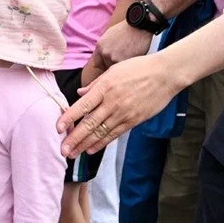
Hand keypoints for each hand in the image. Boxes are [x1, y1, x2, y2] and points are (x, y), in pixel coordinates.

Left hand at [57, 55, 183, 156]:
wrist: (166, 74)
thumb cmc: (138, 68)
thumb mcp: (113, 71)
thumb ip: (95, 85)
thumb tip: (80, 93)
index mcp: (104, 88)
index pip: (81, 107)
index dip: (68, 119)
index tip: (57, 129)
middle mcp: (111, 103)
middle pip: (89, 124)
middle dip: (74, 139)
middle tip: (62, 150)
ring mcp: (123, 113)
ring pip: (100, 132)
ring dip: (85, 145)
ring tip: (73, 154)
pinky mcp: (134, 120)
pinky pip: (115, 134)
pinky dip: (102, 143)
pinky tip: (91, 149)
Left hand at [84, 18, 152, 82]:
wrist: (140, 25)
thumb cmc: (128, 28)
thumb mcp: (110, 35)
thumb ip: (105, 47)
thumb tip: (103, 57)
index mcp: (100, 46)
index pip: (97, 64)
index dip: (105, 66)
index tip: (111, 67)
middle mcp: (104, 52)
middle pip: (107, 68)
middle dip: (115, 66)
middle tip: (124, 62)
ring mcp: (113, 57)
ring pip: (117, 69)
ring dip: (122, 67)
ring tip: (131, 59)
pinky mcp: (124, 60)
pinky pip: (125, 69)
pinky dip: (129, 67)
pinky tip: (135, 59)